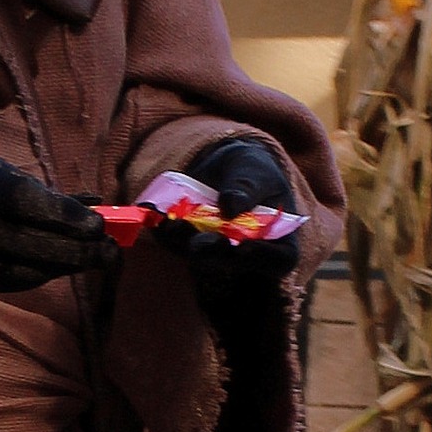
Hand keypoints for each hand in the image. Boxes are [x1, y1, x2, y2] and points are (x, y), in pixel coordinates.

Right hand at [0, 132, 112, 297]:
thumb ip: (44, 193)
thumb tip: (98, 208)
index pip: (30, 205)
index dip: (68, 217)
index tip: (98, 223)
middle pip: (35, 245)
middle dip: (80, 250)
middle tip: (112, 250)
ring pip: (30, 269)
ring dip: (68, 265)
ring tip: (96, 257)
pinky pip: (15, 281)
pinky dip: (44, 273)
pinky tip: (63, 265)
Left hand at [173, 132, 303, 295]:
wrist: (227, 169)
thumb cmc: (253, 172)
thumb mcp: (256, 172)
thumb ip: (247, 188)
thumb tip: (231, 206)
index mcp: (280, 244)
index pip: (278, 259)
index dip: (261, 256)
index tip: (244, 245)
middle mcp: (247, 257)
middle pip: (232, 263)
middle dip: (212, 250)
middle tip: (197, 241)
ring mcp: (215, 255)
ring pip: (199, 256)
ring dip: (181, 241)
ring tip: (168, 221)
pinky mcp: (189, 247)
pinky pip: (175, 244)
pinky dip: (162, 230)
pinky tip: (152, 212)